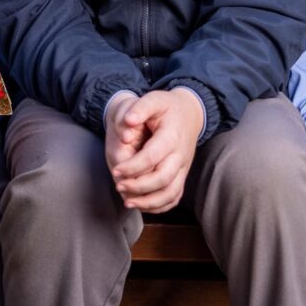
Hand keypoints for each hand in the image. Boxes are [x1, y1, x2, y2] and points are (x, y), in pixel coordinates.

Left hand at [109, 89, 204, 213]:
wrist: (189, 113)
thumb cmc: (167, 107)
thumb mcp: (153, 99)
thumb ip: (140, 108)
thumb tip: (128, 122)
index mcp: (172, 136)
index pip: (152, 157)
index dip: (133, 166)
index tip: (116, 170)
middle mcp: (180, 155)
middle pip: (162, 179)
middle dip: (139, 187)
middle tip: (119, 186)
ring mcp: (184, 167)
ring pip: (171, 193)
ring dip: (149, 202)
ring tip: (128, 202)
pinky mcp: (182, 175)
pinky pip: (174, 197)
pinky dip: (159, 205)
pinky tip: (141, 205)